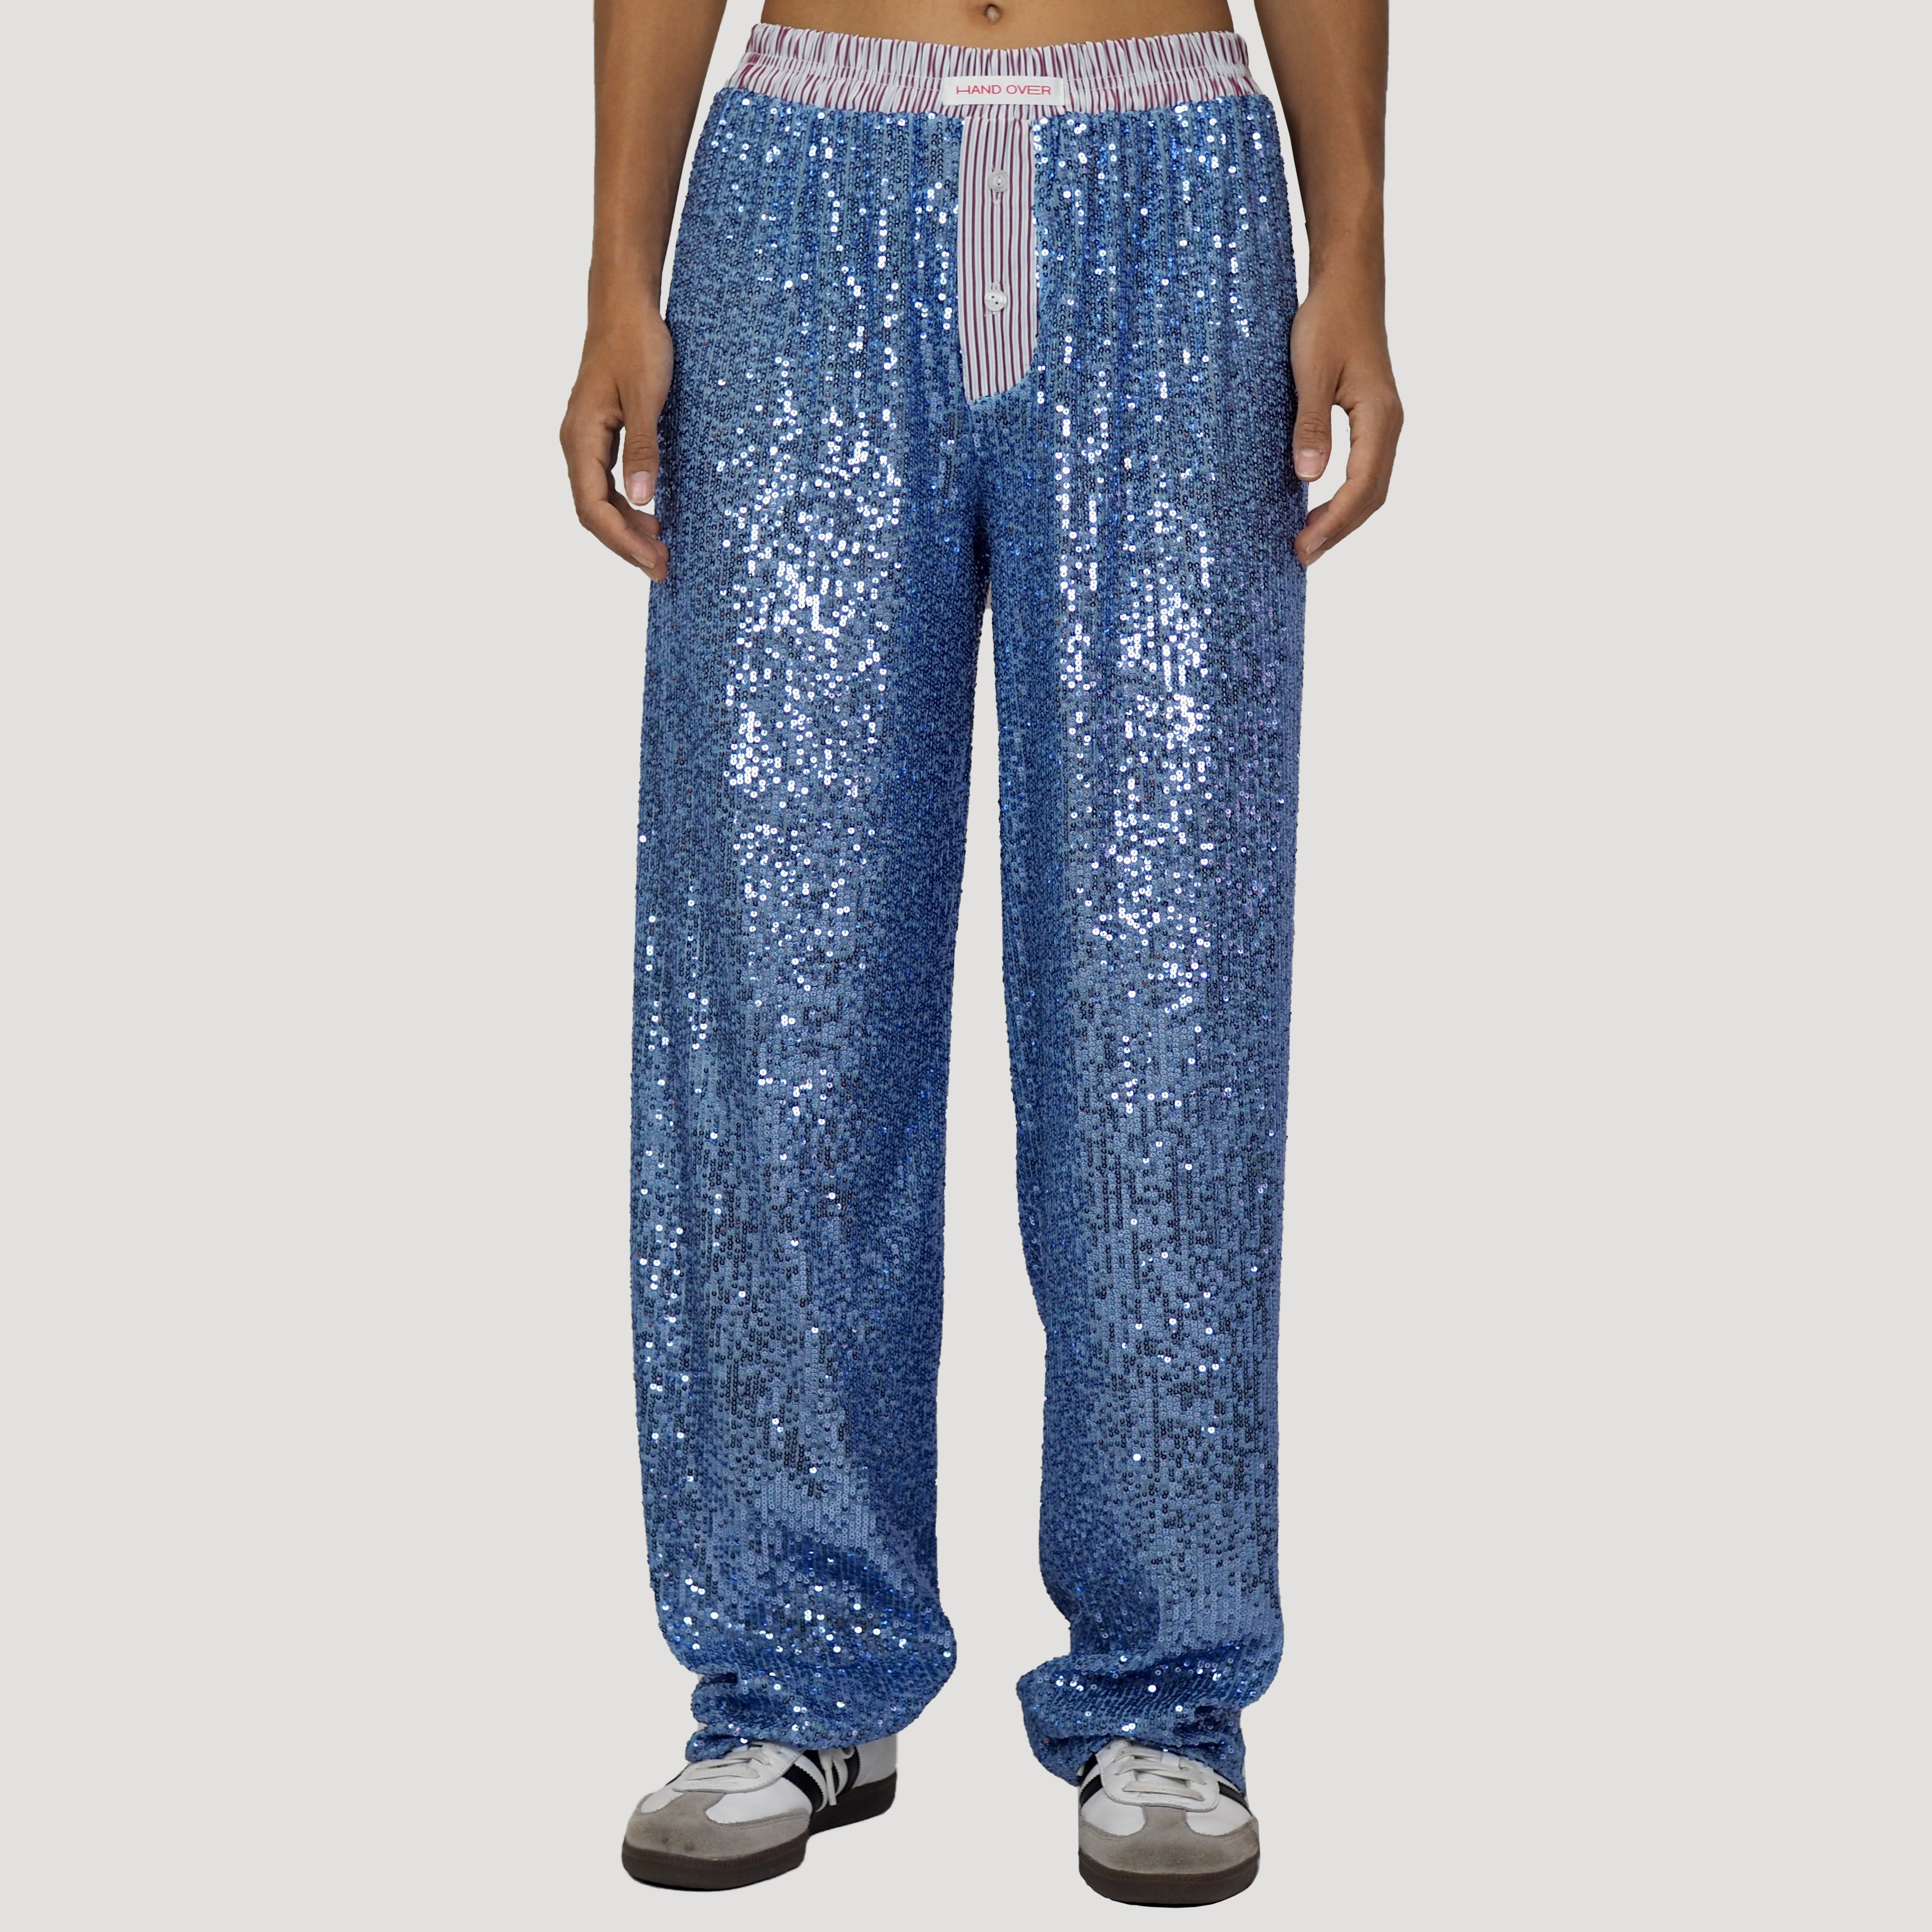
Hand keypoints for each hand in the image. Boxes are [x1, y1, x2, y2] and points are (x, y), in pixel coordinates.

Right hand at [561, 296, 673, 578]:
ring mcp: (588, 440)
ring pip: (600, 500)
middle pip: (593, 511)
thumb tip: (639, 500)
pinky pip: (607, 483)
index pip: (592, 507)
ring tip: (659, 550)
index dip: (621, 541)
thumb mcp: (645, 397)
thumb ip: (643, 448)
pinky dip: (627, 507)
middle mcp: (577, 443)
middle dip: (625, 544)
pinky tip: (650, 517)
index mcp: (581, 437)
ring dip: (627, 529)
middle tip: (662, 568)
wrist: (625, 305)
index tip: (652, 561)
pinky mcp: (602, 435)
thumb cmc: (635, 343)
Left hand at [1289, 274, 1401, 565]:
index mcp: (1379, 416)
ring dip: (1343, 517)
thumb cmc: (1328, 320)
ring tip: (1310, 541)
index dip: (1334, 522)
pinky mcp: (1371, 418)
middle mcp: (1388, 425)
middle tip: (1302, 555)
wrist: (1348, 284)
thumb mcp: (1311, 371)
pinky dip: (1345, 496)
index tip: (1304, 546)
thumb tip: (1309, 476)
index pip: (1362, 486)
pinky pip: (1365, 469)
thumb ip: (1312, 424)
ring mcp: (1382, 423)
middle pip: (1372, 495)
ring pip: (1371, 485)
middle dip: (1339, 529)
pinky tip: (1320, 506)